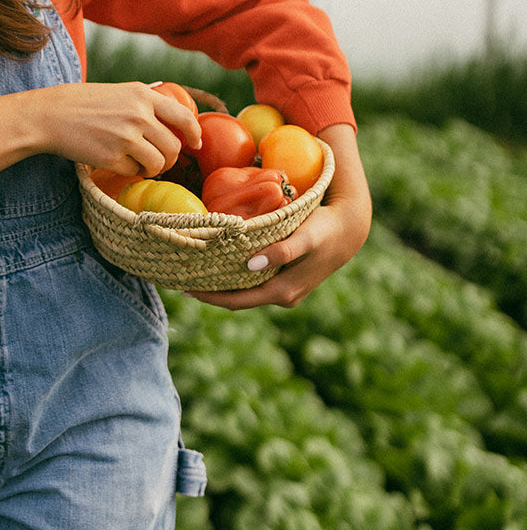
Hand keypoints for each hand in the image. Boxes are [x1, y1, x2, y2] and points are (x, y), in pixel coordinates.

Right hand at [0, 79, 200, 189]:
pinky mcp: (112, 158)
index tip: (195, 144)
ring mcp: (126, 137)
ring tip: (141, 166)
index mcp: (142, 95)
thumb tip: (172, 116)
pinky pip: (135, 173)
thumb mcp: (118, 91)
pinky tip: (120, 165)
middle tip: (160, 162)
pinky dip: (132, 173)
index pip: (184, 116)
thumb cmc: (83, 103)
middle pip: (174, 146)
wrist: (50, 115)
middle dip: (171, 159)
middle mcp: (139, 115)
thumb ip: (144, 101)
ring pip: (159, 163)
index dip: (194, 133)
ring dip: (154, 169)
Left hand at [183, 123, 371, 310]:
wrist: (349, 228)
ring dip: (220, 285)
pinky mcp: (285, 279)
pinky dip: (234, 276)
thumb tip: (251, 265)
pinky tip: (220, 264)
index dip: (209, 297)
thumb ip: (281, 251)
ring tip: (194, 272)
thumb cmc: (325, 229)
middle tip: (180, 279)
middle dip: (209, 293)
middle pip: (237, 300)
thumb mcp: (306, 237)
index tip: (184, 288)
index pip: (237, 301)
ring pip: (244, 292)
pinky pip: (253, 283)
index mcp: (283, 292)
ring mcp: (284, 290)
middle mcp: (282, 297)